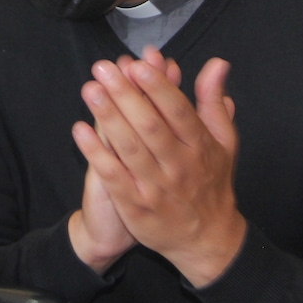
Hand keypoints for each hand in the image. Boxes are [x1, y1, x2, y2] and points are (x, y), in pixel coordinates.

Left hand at [75, 53, 243, 286]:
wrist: (206, 239)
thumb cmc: (211, 182)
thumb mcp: (223, 141)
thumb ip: (212, 102)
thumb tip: (217, 63)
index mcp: (199, 146)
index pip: (178, 111)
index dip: (158, 87)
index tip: (138, 64)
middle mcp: (179, 165)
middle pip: (150, 126)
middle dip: (126, 95)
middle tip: (103, 68)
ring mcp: (156, 186)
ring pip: (130, 148)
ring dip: (108, 117)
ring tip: (90, 90)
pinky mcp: (135, 205)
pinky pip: (113, 176)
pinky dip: (96, 153)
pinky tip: (80, 131)